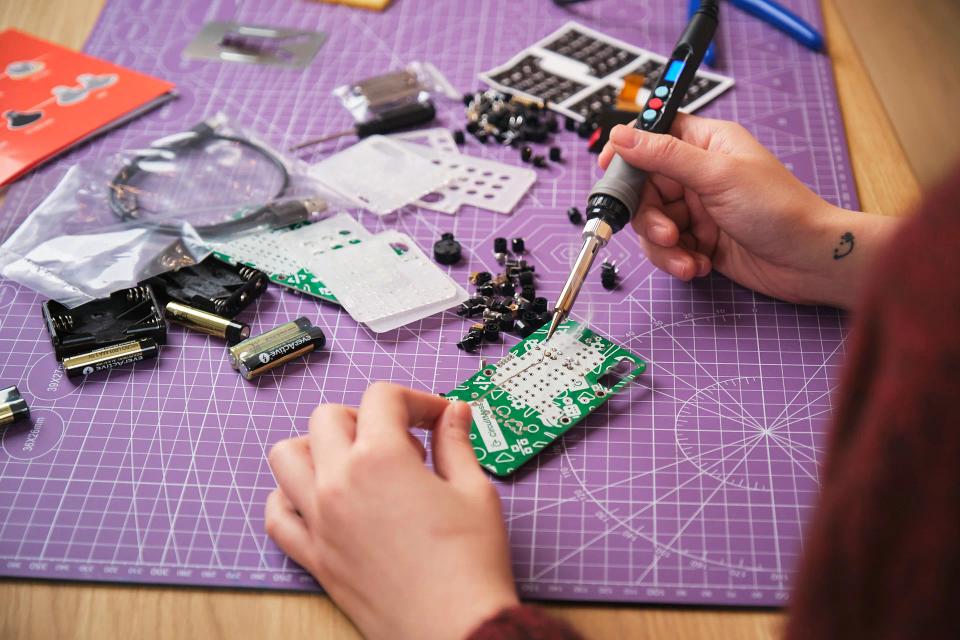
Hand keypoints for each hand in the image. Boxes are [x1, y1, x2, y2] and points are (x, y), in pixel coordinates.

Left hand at [265, 383, 517, 639]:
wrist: (455, 629)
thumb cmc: (470, 565)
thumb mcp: (475, 491)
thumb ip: (456, 443)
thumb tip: (455, 413)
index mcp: (380, 459)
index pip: (382, 398)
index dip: (416, 400)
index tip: (436, 418)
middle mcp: (339, 483)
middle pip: (328, 417)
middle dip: (366, 417)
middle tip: (401, 442)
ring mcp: (319, 521)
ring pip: (286, 456)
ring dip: (316, 447)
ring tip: (355, 464)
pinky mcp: (314, 558)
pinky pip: (278, 517)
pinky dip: (290, 498)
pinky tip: (324, 501)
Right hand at [600, 116, 899, 308]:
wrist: (810, 262)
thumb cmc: (779, 210)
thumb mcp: (717, 176)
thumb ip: (664, 155)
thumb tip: (621, 135)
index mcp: (706, 145)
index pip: (654, 137)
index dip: (628, 151)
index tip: (608, 168)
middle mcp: (698, 175)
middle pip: (644, 188)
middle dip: (649, 216)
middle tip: (666, 233)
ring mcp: (698, 210)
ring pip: (652, 223)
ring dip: (664, 246)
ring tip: (687, 258)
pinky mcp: (699, 241)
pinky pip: (668, 248)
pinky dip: (677, 260)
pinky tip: (699, 266)